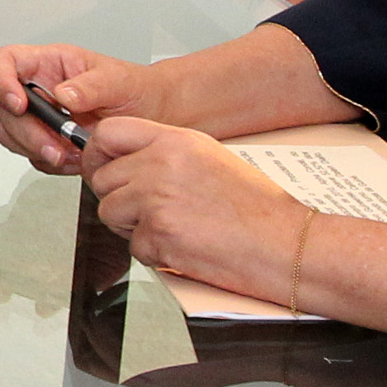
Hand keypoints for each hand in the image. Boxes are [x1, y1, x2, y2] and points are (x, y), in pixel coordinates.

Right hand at [0, 42, 154, 172]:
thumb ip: (90, 86)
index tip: (18, 104)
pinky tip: (75, 159)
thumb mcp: (119, 81)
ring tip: (70, 154)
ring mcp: (41, 117)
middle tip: (53, 146)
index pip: (5, 61)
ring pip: (13, 134)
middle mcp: (39, 89)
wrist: (154, 116)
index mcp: (50, 63)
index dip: (0, 80)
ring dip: (37, 149)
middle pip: (6, 107)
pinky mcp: (48, 141)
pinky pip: (33, 156)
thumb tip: (62, 95)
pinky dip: (51, 163)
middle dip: (27, 132)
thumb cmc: (137, 89)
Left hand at [86, 116, 307, 295]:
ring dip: (133, 228)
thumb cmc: (259, 210)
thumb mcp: (211, 160)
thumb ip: (165, 156)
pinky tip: (185, 247)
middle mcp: (162, 164)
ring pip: (109, 213)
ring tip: (173, 229)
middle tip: (147, 212)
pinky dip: (154, 254)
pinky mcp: (159, 234)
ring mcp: (157, 199)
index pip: (108, 132)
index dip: (98, 153)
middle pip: (103, 178)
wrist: (287, 245)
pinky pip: (134, 247)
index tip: (103, 167)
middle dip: (118, 199)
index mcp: (176, 141)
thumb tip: (126, 164)